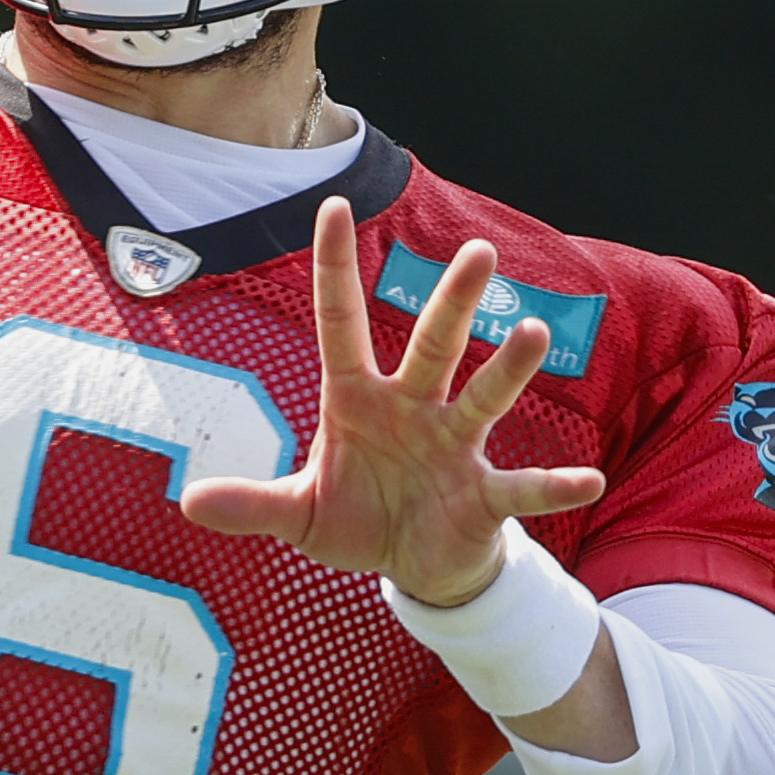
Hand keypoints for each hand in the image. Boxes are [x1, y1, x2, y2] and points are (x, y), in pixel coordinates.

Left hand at [179, 199, 605, 604]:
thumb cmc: (358, 521)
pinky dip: (556, 485)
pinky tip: (587, 479)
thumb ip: (251, 504)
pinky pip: (523, 488)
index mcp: (358, 401)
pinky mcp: (484, 496)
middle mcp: (412, 409)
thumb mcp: (298, 515)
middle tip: (478, 253)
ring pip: (482, 398)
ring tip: (530, 334)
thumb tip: (187, 500)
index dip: (335, 270)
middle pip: (432, 347)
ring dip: (507, 369)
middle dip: (453, 303)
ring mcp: (453, 448)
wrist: (413, 568)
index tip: (331, 206)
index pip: (342, 324)